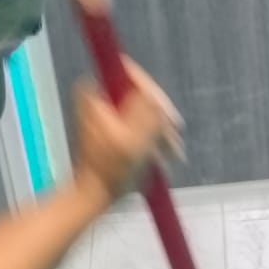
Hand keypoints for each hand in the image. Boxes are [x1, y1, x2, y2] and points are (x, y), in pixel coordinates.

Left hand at [70, 60, 183, 208]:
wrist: (94, 194)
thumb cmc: (112, 169)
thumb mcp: (135, 137)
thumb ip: (147, 108)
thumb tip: (154, 92)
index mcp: (98, 93)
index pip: (132, 74)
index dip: (154, 93)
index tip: (167, 118)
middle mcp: (100, 95)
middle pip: (141, 94)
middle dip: (160, 118)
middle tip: (173, 141)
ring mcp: (106, 110)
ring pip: (143, 110)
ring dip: (160, 131)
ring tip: (173, 153)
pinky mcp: (112, 125)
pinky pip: (138, 123)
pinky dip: (151, 137)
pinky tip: (164, 155)